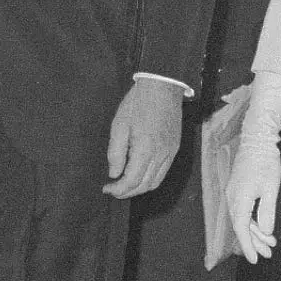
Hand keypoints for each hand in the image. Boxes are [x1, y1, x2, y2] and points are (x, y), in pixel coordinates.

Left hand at [104, 75, 186, 199]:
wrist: (162, 87)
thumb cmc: (137, 104)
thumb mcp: (119, 125)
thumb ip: (115, 152)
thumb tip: (114, 174)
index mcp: (145, 149)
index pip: (132, 180)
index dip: (118, 189)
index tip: (106, 188)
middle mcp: (161, 155)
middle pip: (144, 185)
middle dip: (127, 192)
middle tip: (113, 191)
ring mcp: (170, 152)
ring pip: (155, 182)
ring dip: (139, 189)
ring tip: (125, 187)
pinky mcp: (174, 148)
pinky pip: (163, 172)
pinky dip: (150, 180)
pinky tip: (140, 176)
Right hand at [224, 125, 280, 262]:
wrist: (257, 140)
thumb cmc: (266, 162)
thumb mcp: (271, 188)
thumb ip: (267, 212)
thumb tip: (266, 231)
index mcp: (239, 200)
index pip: (241, 229)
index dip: (248, 246)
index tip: (255, 260)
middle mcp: (232, 199)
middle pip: (241, 227)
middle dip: (255, 242)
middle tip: (268, 254)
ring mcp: (233, 194)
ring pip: (242, 220)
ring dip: (255, 232)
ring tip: (269, 244)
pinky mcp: (237, 189)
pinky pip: (242, 211)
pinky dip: (252, 221)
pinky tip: (262, 227)